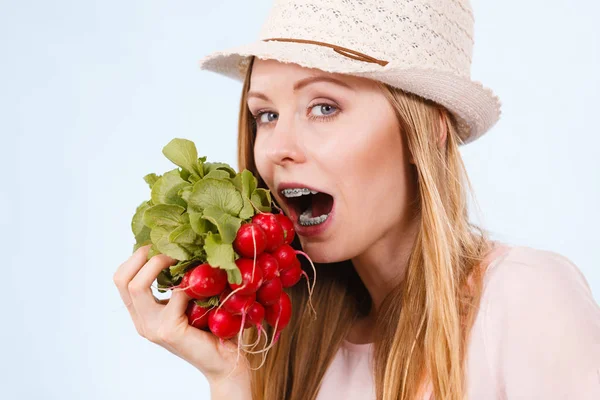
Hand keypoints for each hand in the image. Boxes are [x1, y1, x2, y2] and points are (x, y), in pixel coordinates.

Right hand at [113, 244, 250, 389]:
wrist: (227, 361)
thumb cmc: (213, 328)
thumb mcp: (189, 300)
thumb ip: (179, 281)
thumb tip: (184, 242)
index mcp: (143, 313)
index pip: (122, 278)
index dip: (138, 256)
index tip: (162, 243)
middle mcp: (142, 321)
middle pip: (121, 278)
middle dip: (144, 255)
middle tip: (170, 247)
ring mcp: (152, 327)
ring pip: (137, 285)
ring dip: (161, 263)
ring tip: (183, 257)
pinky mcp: (168, 330)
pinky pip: (174, 295)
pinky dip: (190, 284)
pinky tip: (206, 285)